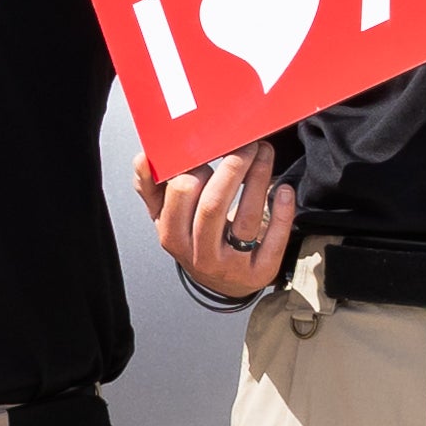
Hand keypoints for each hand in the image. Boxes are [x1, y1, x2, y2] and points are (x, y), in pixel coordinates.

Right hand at [155, 148, 293, 302]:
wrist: (224, 281)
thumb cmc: (196, 241)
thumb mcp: (168, 220)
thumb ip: (152, 189)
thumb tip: (142, 159)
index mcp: (172, 236)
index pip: (181, 193)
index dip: (199, 166)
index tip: (212, 146)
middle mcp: (199, 254)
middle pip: (213, 205)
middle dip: (233, 168)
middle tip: (246, 144)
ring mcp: (231, 266)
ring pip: (246, 217)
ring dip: (259, 178)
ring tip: (265, 154)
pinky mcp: (259, 272)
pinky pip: (274, 240)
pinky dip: (282, 212)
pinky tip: (283, 190)